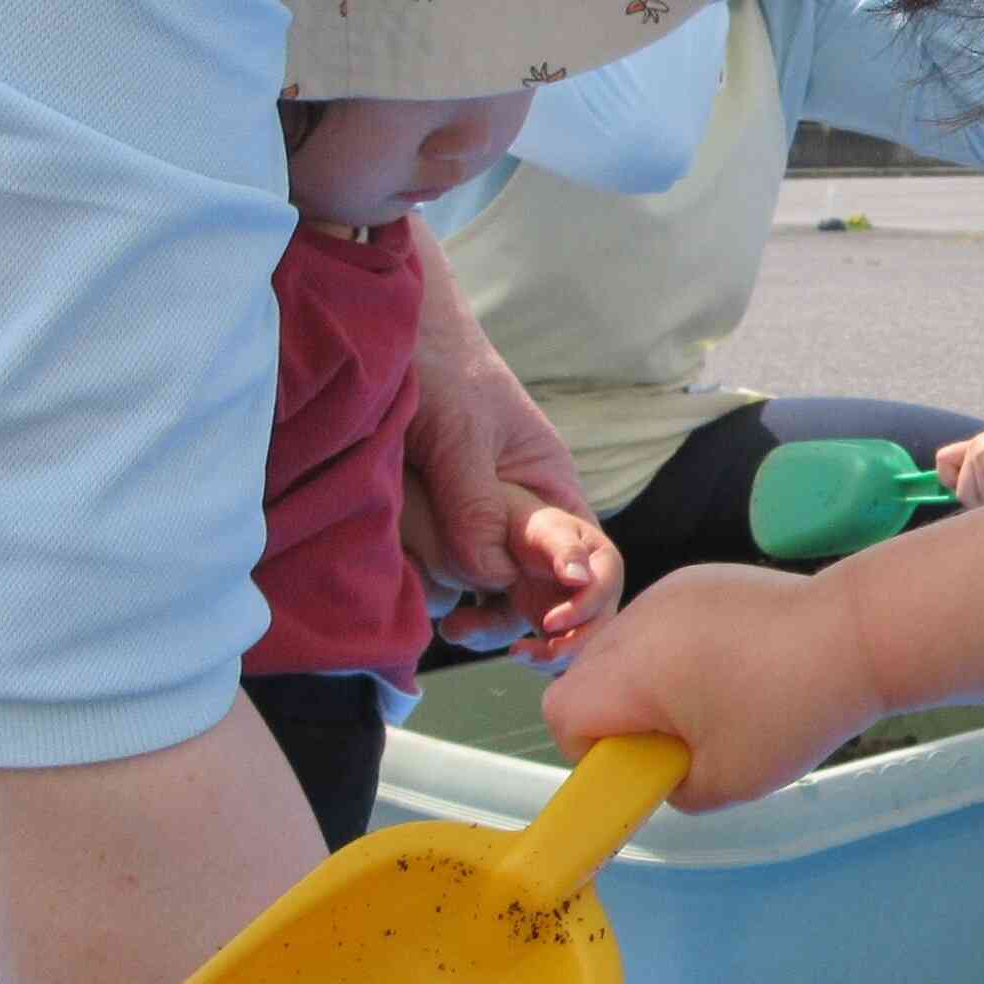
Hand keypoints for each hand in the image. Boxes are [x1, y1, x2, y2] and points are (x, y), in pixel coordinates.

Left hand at [404, 225, 592, 603]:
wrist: (387, 331)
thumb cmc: (439, 364)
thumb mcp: (459, 434)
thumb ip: (476, 505)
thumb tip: (490, 576)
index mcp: (551, 486)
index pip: (595, 559)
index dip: (588, 601)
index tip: (550, 622)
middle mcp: (526, 512)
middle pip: (553, 588)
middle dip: (544, 627)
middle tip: (513, 651)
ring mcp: (485, 522)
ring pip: (505, 592)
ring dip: (493, 621)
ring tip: (458, 631)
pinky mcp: (443, 527)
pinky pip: (458, 579)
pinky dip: (453, 602)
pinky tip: (436, 613)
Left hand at [420, 488, 618, 671]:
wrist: (507, 539)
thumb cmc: (529, 527)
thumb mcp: (545, 530)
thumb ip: (563, 550)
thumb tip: (580, 578)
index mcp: (604, 564)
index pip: (603, 592)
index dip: (580, 610)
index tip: (547, 622)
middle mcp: (602, 593)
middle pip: (599, 628)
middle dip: (569, 645)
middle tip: (530, 652)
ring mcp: (585, 616)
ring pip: (581, 648)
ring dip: (553, 658)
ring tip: (517, 652)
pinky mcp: (565, 632)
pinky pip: (562, 655)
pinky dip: (542, 660)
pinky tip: (519, 653)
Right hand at [542, 563, 879, 809]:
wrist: (858, 634)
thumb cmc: (791, 710)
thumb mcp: (726, 782)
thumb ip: (672, 788)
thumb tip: (663, 773)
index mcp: (631, 669)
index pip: (563, 712)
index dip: (590, 749)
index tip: (645, 761)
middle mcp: (637, 620)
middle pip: (586, 676)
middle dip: (617, 716)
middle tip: (679, 739)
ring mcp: (668, 591)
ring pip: (623, 648)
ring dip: (647, 682)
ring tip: (714, 700)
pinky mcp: (701, 578)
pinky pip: (662, 624)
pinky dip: (678, 650)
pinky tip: (735, 664)